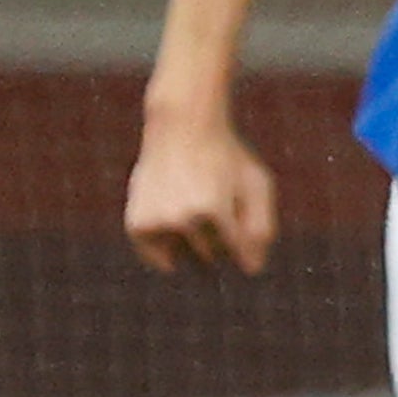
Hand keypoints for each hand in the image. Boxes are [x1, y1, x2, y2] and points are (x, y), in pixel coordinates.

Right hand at [126, 105, 278, 273]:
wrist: (180, 127)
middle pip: (212, 256)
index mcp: (214, 210)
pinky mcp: (137, 225)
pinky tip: (176, 225)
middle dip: (220, 240)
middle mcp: (182, 219)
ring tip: (194, 210)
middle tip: (216, 208)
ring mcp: (156, 222)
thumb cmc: (226, 158)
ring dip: (193, 245)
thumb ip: (261, 227)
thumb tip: (251, 269)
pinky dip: (167, 250)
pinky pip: (158, 257)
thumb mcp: (256, 184)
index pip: (238, 253)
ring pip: (185, 259)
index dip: (246, 248)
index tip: (245, 234)